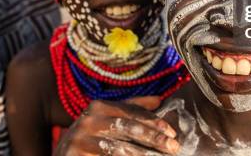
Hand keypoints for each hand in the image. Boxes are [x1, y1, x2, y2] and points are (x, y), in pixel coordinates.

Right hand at [54, 96, 179, 155]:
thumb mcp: (107, 119)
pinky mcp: (76, 155)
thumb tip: (159, 100)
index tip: (173, 133)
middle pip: (129, 129)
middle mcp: (89, 120)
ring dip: (144, 155)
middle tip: (174, 147)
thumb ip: (131, 109)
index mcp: (99, 106)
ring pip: (120, 149)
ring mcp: (80, 140)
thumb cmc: (90, 137)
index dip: (154, 122)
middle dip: (154, 139)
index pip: (132, 112)